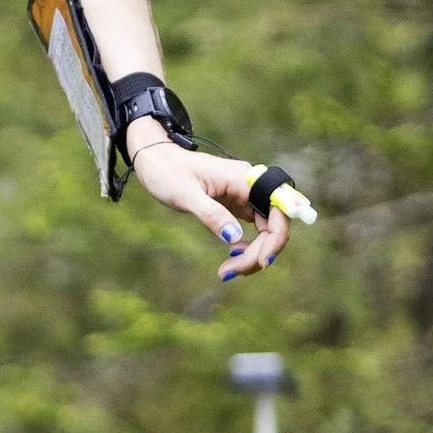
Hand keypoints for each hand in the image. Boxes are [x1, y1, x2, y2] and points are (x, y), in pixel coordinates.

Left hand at [126, 132, 296, 279]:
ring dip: (252, 254)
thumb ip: (211, 215)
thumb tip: (235, 238)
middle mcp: (250, 186)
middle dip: (259, 253)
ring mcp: (244, 195)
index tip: (262, 262)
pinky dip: (245, 247)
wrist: (155, 160)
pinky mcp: (237, 204)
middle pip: (273, 225)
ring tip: (227, 271)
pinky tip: (231, 257)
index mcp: (243, 179)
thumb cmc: (167, 171)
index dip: (276, 238)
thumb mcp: (185, 195)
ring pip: (265, 231)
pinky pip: (253, 230)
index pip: (277, 210)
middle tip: (231, 272)